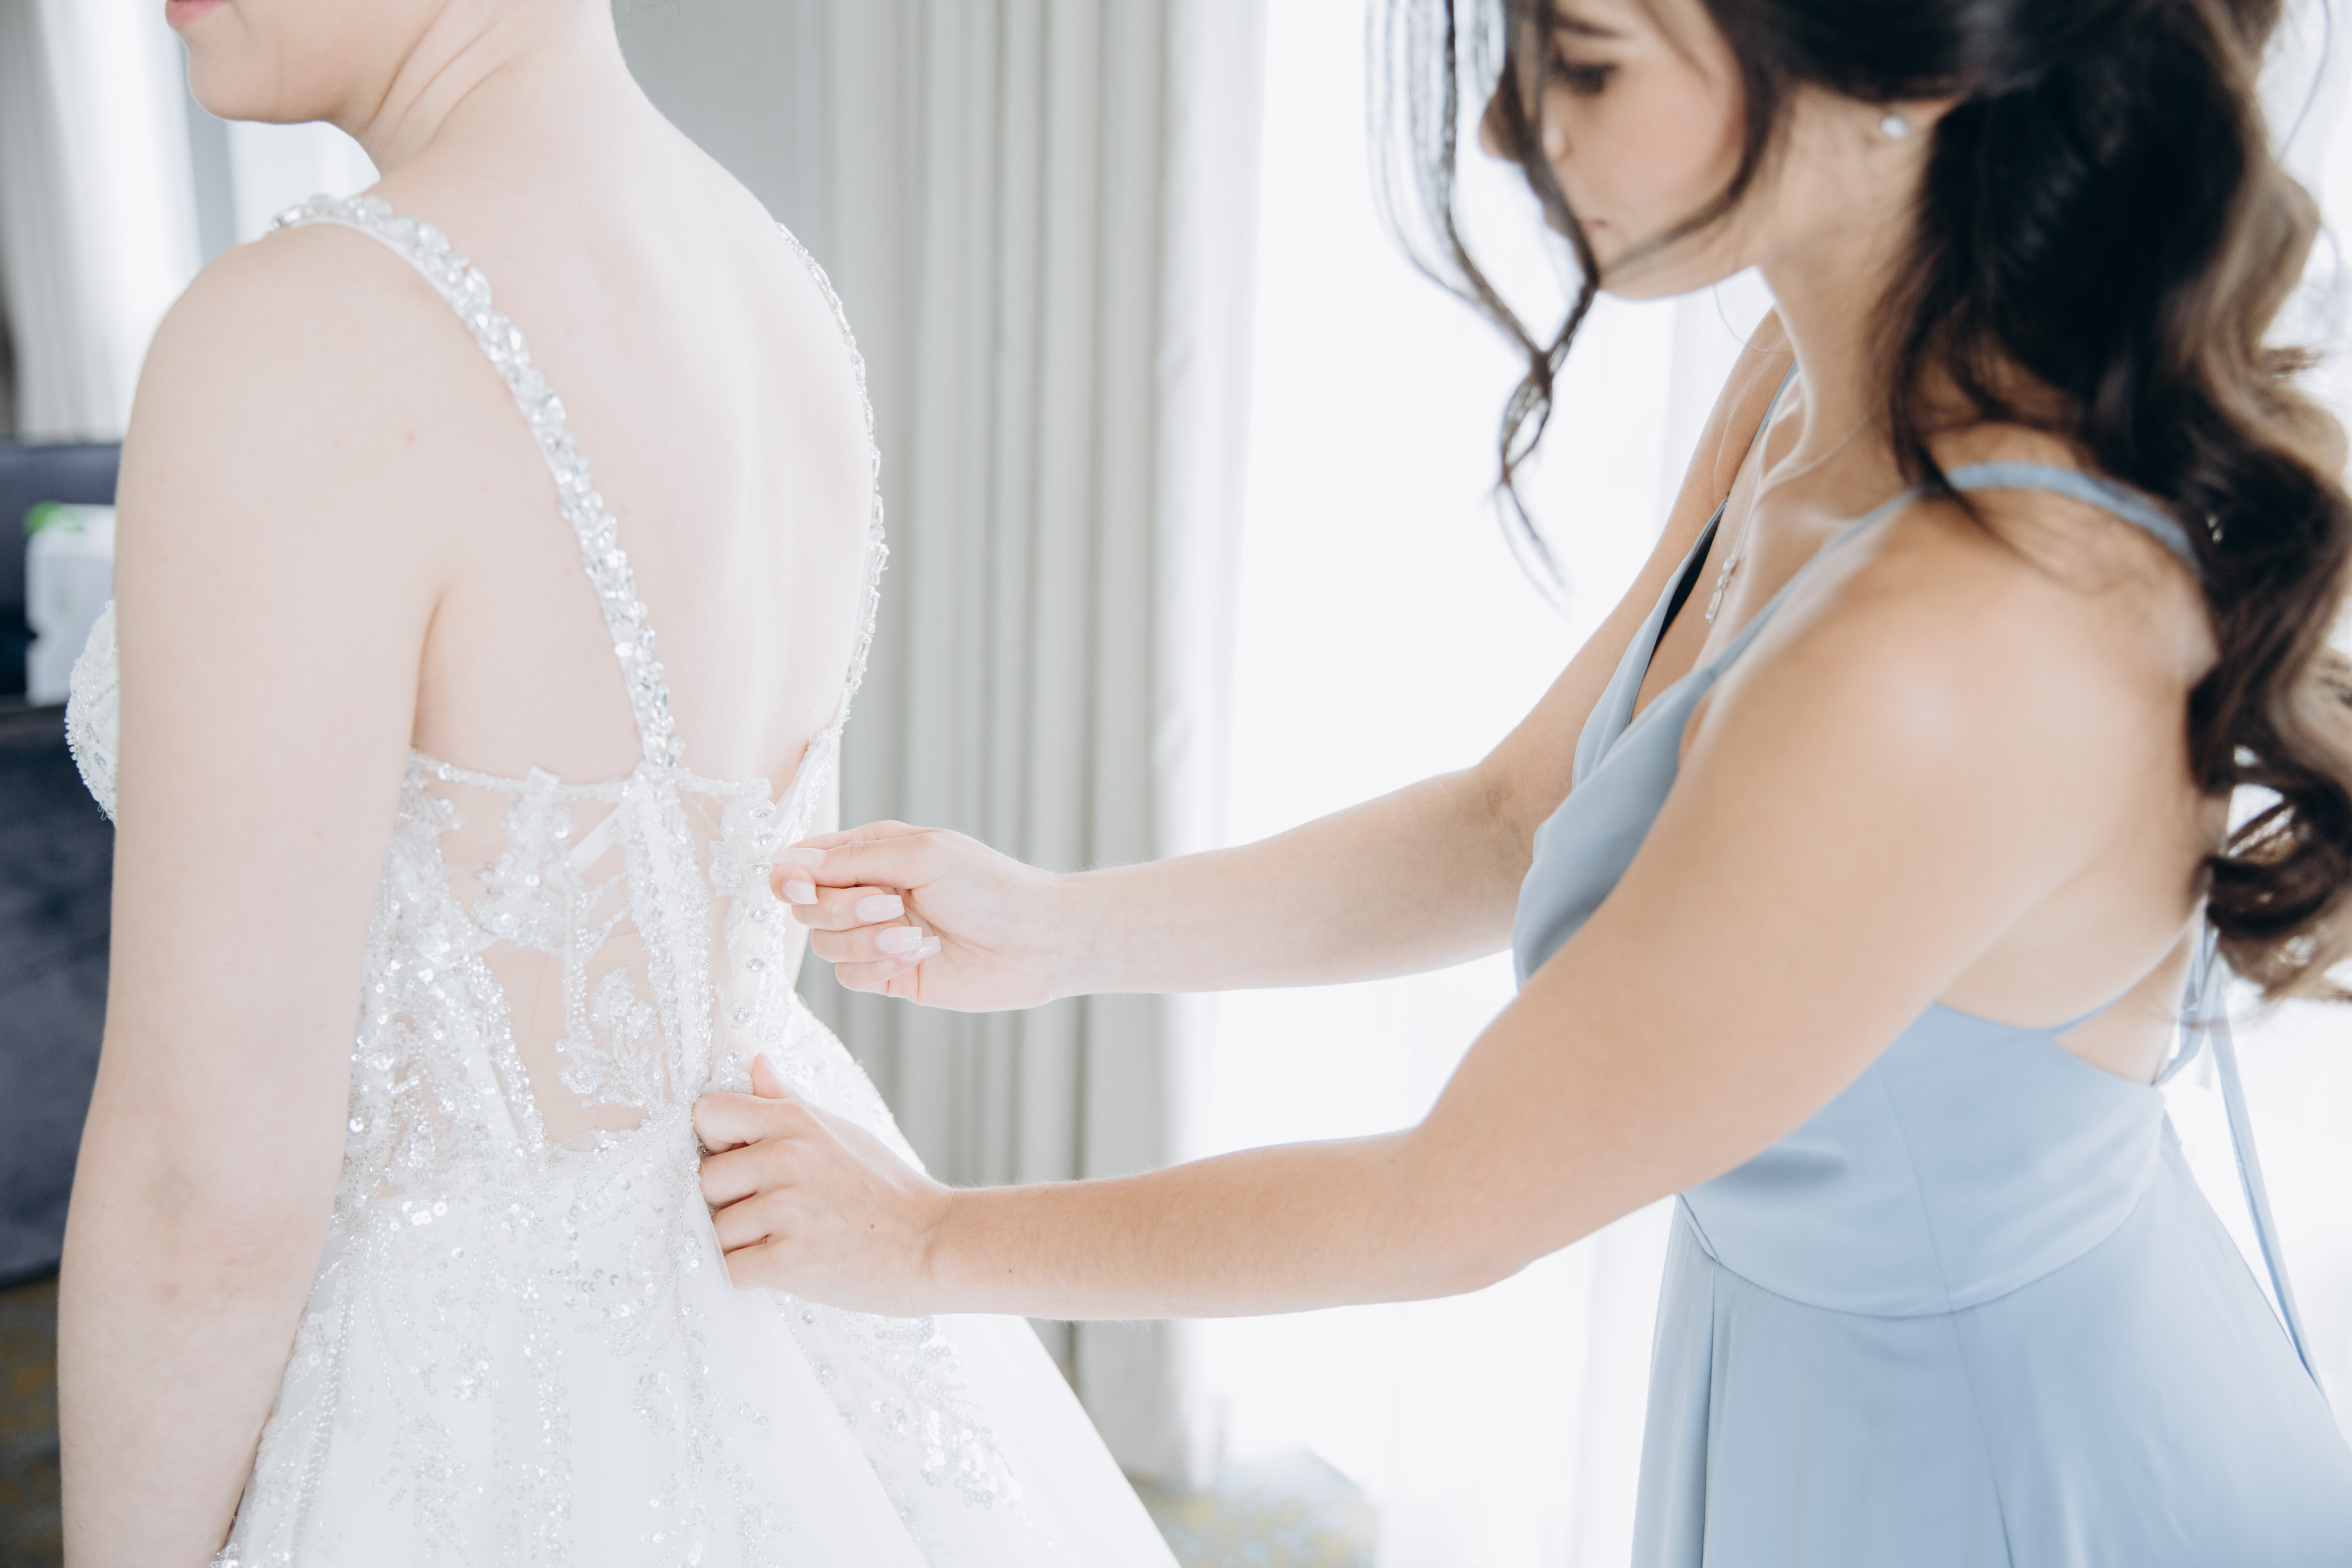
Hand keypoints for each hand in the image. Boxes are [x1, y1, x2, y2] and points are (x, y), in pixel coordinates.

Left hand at [695, 1054, 954, 1315]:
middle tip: (767, 1213)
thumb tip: (754, 1063)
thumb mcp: (839, 1130)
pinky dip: (746, 1275)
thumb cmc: (886, 1189)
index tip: (739, 1164)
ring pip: (714, 1231)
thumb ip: (786, 1099)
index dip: (715, 1143)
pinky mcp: (787, 1260)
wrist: (931, 1242)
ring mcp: (785, 1209)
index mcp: (793, 1120)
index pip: (707, 1113)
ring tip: (782, 1241)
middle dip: (726, 1202)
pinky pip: (729, 1270)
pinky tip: (780, 1266)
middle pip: (704, 1181)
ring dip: (738, 1244)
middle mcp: (784, 1158)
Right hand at [770, 821, 1073, 1008]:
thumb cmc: (990, 886)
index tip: (797, 887)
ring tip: (914, 935)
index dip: (791, 876)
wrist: (1037, 940)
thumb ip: (854, 859)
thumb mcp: (922, 855)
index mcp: (873, 852)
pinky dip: (876, 966)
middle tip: (890, 904)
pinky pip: (849, 976)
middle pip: (809, 907)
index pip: (806, 862)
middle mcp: (870, 892)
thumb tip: (789, 863)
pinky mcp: (889, 974)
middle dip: (842, 909)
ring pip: (825, 944)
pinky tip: (916, 956)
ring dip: (865, 941)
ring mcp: (877, 935)